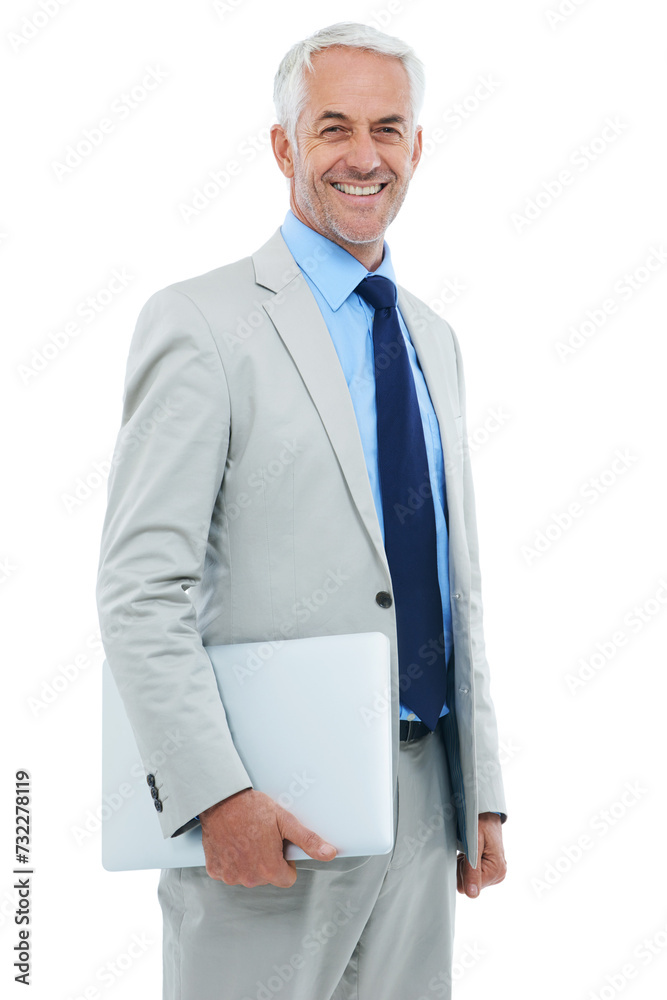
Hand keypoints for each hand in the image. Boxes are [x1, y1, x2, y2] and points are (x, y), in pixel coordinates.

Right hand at [199, 788, 337, 886]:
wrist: (221, 799)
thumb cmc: (252, 808)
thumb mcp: (285, 821)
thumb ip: (308, 840)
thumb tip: (329, 853)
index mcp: (269, 869)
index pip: (287, 879)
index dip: (285, 862)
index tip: (277, 845)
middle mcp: (249, 877)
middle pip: (267, 878)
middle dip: (267, 861)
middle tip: (261, 837)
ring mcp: (230, 875)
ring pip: (248, 875)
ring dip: (249, 861)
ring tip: (246, 837)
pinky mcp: (215, 870)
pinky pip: (229, 872)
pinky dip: (231, 860)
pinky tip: (232, 842)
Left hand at [456, 812, 506, 897]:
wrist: (486, 813)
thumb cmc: (480, 823)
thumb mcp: (473, 844)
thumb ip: (472, 870)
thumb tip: (472, 895)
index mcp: (497, 871)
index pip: (469, 886)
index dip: (462, 870)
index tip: (465, 855)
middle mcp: (499, 875)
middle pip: (468, 885)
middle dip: (462, 869)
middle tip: (466, 852)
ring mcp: (495, 873)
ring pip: (468, 880)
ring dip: (464, 866)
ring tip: (469, 850)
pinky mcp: (491, 870)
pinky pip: (471, 875)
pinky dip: (467, 864)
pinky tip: (470, 853)